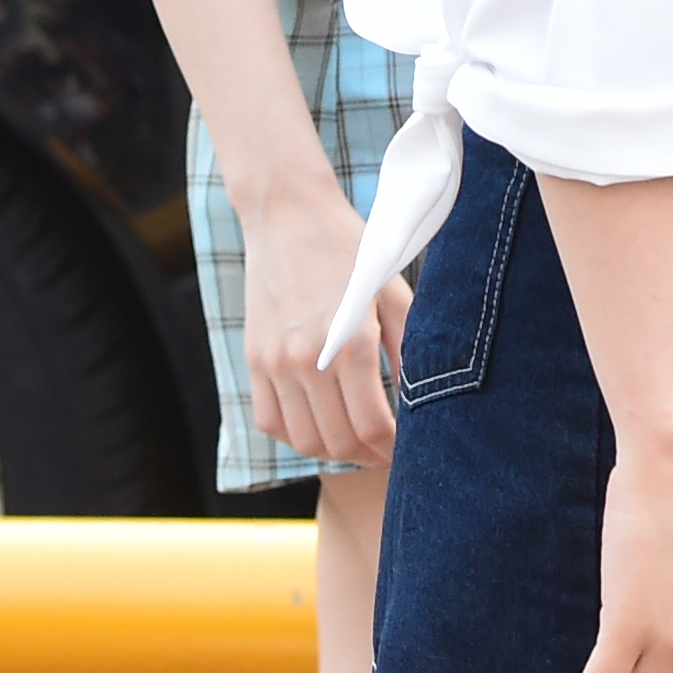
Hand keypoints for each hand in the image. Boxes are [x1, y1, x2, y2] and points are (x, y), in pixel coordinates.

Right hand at [241, 173, 408, 465]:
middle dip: (368, 456)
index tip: (408, 451)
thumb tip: (419, 398)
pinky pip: (269, 420)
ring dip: (334, 453)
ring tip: (360, 447)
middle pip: (338, 440)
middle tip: (389, 454)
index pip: (371, 424)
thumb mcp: (392, 291)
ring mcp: (273, 363)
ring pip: (302, 439)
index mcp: (349, 343)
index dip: (392, 448)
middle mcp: (305, 360)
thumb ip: (408, 348)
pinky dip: (295, 436)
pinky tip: (321, 428)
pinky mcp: (253, 360)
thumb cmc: (348, 249)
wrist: (288, 216)